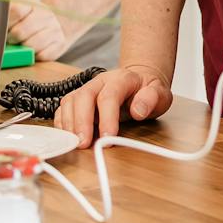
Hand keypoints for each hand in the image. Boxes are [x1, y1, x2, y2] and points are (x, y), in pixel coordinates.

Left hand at [9, 0, 80, 61]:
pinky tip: (34, 51)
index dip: (7, 23)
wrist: (51, 27)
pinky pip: (42, 55)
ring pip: (31, 46)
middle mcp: (46, 14)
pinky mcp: (60, 43)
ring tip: (22, 46)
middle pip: (20, 32)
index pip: (16, 11)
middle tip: (11, 40)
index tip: (4, 28)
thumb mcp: (16, 14)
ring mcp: (55, 28)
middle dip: (12, 40)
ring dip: (23, 50)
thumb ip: (6, 18)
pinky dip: (35, 56)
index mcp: (31, 2)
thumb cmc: (27, 22)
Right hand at [53, 63, 172, 143]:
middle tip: (84, 144)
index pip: (109, 95)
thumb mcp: (160, 94)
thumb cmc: (147, 90)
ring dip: (70, 124)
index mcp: (121, 79)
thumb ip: (151, 99)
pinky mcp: (78, 99)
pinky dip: (62, 123)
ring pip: (70, 101)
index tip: (108, 137)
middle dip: (81, 122)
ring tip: (75, 143)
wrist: (140, 81)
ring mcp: (87, 89)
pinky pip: (64, 108)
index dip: (107, 117)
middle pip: (84, 96)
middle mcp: (100, 81)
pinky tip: (67, 136)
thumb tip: (138, 110)